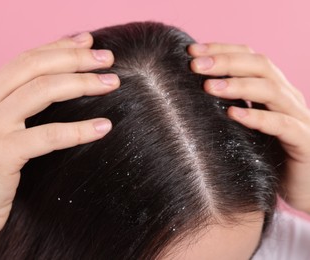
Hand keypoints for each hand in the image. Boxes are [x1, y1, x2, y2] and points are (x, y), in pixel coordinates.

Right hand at [0, 32, 118, 258]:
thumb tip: (54, 83)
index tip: (87, 43)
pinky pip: (49, 135)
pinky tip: (102, 127)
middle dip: (75, 58)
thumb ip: (9, 105)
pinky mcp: (1, 154)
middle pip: (35, 66)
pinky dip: (79, 129)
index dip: (58, 47)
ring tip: (110, 83)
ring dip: (82, 83)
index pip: (24, 59)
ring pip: (43, 91)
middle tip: (106, 58)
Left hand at [189, 43, 309, 212]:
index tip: (190, 50)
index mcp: (273, 89)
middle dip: (226, 61)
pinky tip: (234, 114)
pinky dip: (259, 117)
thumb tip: (181, 94)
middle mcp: (287, 98)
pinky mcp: (304, 142)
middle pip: (261, 65)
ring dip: (239, 85)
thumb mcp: (242, 128)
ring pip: (272, 90)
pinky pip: (283, 125)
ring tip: (209, 86)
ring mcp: (298, 118)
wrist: (306, 188)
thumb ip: (224, 107)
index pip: (249, 56)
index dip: (222, 49)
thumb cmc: (267, 157)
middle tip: (195, 64)